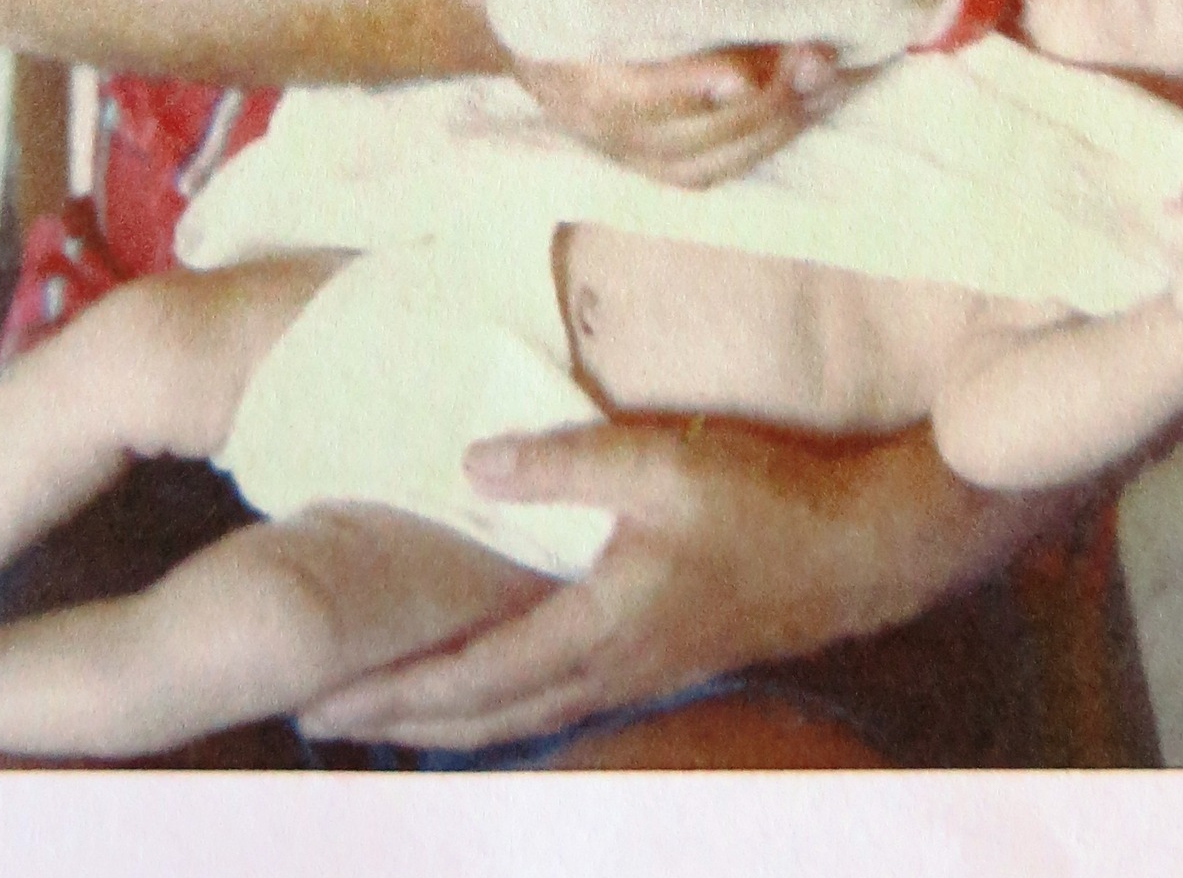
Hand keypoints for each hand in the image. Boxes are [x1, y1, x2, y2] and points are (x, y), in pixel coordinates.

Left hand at [297, 415, 1062, 751]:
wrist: (862, 548)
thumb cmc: (766, 499)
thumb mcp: (662, 460)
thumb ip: (563, 461)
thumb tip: (471, 462)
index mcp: (598, 626)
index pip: (470, 675)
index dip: (392, 689)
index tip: (322, 696)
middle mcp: (610, 667)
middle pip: (482, 717)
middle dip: (397, 721)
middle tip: (320, 719)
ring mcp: (639, 672)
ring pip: (520, 719)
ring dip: (445, 722)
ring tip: (386, 716)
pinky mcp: (663, 659)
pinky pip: (559, 701)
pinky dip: (503, 708)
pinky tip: (494, 694)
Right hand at [511, 38, 840, 186]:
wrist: (503, 5)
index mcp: (569, 58)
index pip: (634, 92)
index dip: (689, 87)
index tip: (741, 68)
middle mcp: (596, 118)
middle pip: (692, 134)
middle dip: (766, 101)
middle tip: (821, 53)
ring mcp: (624, 145)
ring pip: (713, 158)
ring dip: (783, 122)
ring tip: (838, 78)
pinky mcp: (649, 156)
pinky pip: (716, 166)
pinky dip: (770, 139)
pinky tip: (815, 104)